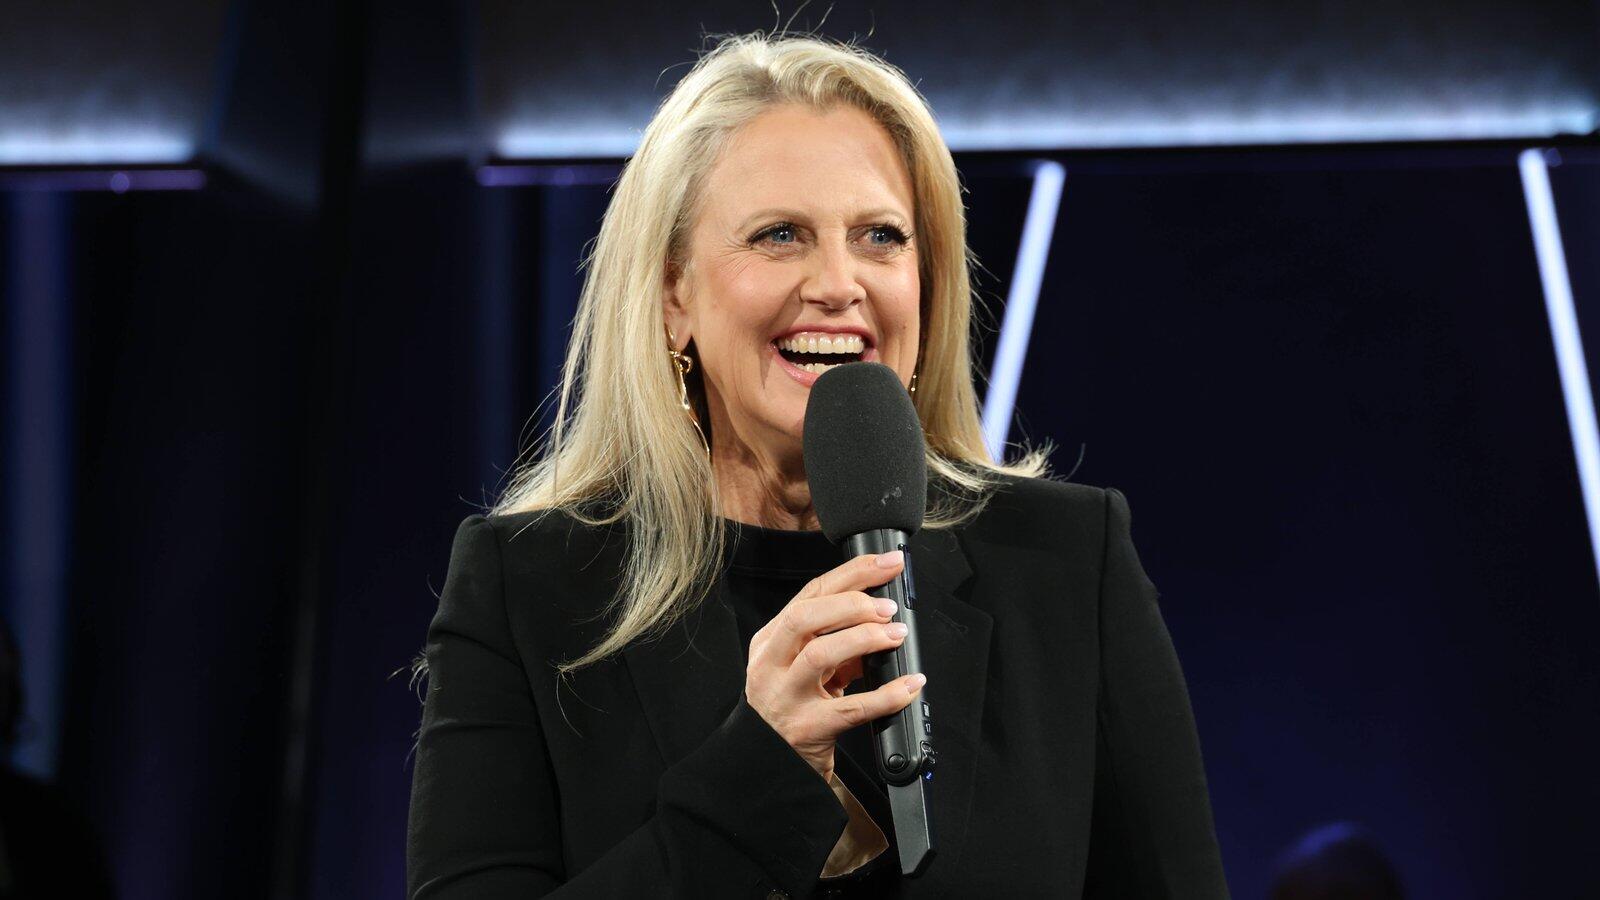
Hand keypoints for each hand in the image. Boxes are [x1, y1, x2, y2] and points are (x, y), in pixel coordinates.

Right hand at [744, 549, 926, 782]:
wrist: (771, 763)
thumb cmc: (791, 709)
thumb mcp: (804, 669)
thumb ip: (833, 642)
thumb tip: (880, 615)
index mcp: (770, 642)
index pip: (809, 595)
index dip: (852, 574)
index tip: (886, 564)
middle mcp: (771, 665)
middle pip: (806, 617)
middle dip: (853, 603)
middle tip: (888, 607)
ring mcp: (786, 697)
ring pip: (820, 654)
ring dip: (865, 638)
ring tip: (896, 636)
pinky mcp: (808, 729)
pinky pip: (852, 707)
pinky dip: (887, 694)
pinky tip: (909, 685)